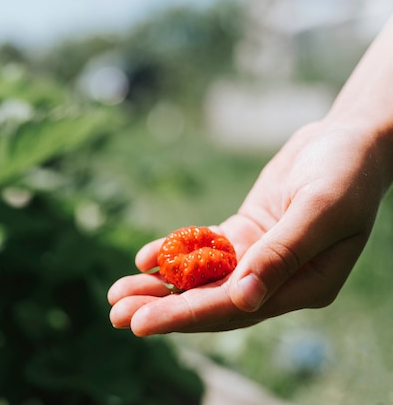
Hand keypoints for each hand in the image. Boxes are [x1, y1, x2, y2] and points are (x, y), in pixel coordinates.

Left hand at [108, 121, 389, 334]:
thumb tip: (242, 299)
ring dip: (160, 286)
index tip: (140, 324)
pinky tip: (145, 259)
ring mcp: (259, 257)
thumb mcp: (320, 209)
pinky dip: (175, 253)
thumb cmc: (346, 171)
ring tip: (116, 293)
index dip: (185, 317)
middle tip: (115, 314)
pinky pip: (204, 250)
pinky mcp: (246, 234)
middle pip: (211, 301)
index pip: (234, 310)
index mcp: (304, 286)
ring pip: (202, 279)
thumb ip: (282, 254)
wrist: (348, 140)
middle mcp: (278, 279)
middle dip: (162, 308)